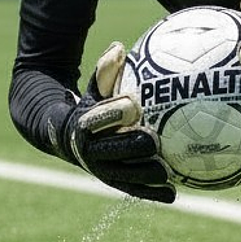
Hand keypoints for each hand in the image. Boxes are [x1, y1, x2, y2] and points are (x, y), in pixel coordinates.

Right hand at [61, 42, 175, 202]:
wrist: (66, 137)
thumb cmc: (92, 107)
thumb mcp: (93, 88)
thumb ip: (105, 72)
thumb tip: (118, 47)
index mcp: (86, 124)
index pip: (99, 117)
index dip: (114, 112)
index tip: (133, 105)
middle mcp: (92, 150)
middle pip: (113, 150)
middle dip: (133, 146)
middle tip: (154, 140)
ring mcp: (102, 170)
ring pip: (124, 175)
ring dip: (145, 174)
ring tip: (167, 172)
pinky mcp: (114, 183)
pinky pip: (134, 191)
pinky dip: (152, 194)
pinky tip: (174, 195)